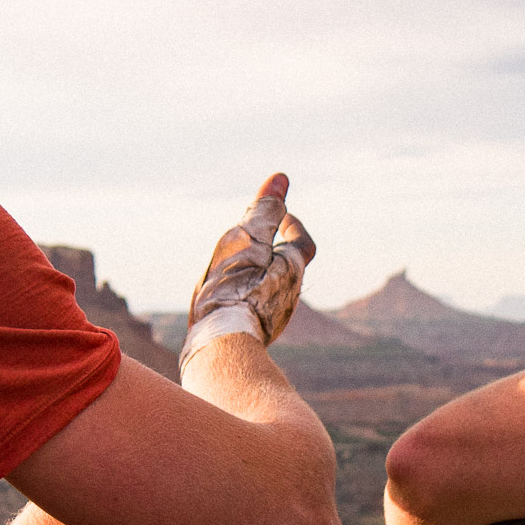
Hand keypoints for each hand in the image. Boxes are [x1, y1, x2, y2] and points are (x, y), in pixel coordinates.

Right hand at [180, 173, 315, 366]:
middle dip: (274, 251)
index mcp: (291, 270)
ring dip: (258, 274)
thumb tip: (281, 179)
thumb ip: (265, 212)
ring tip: (235, 268)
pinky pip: (256, 308)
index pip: (303, 243)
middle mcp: (288, 296)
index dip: (294, 227)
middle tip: (255, 239)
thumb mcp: (247, 240)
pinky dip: (246, 296)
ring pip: (270, 289)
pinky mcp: (256, 335)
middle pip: (287, 267)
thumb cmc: (234, 289)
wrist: (221, 346)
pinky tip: (227, 299)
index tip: (283, 216)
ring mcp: (273, 319)